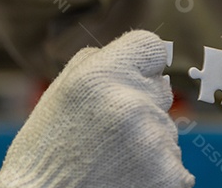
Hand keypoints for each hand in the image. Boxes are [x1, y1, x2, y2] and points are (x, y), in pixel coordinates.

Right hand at [0, 31, 194, 187]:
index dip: (143, 64)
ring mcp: (154, 141)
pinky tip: (126, 180)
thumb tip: (136, 54)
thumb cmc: (47, 154)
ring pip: (166, 129)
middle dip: (141, 107)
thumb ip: (96, 63)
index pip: (151, 47)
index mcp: (101, 77)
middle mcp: (132, 104)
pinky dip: (156, 171)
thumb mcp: (59, 95)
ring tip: (111, 161)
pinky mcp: (170, 175)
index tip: (133, 79)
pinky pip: (175, 162)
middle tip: (107, 134)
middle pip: (161, 90)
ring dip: (147, 142)